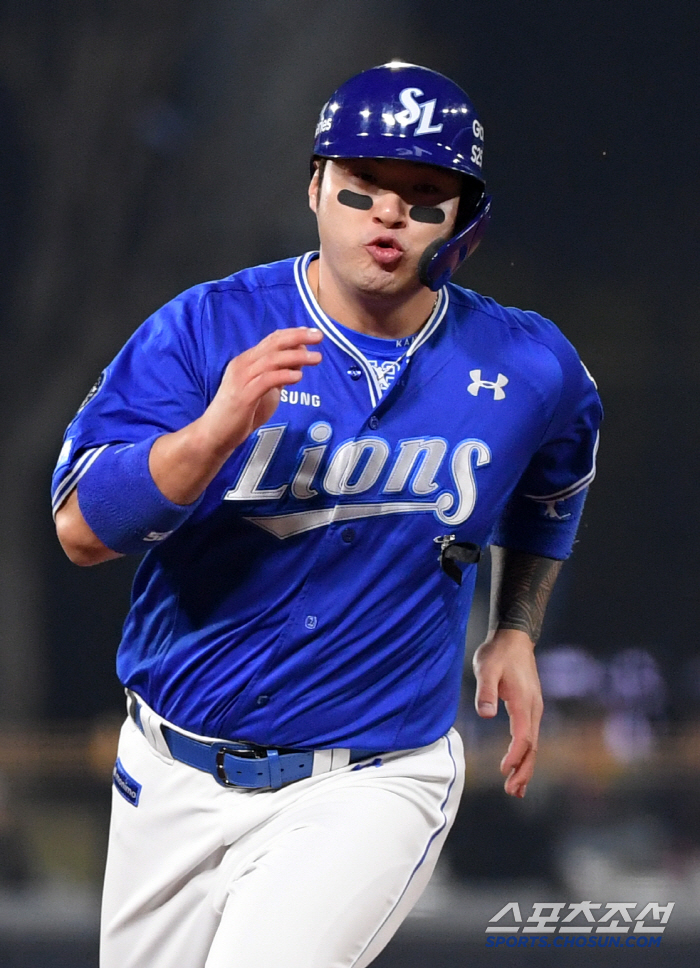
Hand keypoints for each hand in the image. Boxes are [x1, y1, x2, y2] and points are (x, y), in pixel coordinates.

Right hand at [201, 327, 323, 454]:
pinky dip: (283, 375)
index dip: (293, 333)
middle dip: (298, 337)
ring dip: (296, 356)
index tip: (313, 332)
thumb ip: (279, 374)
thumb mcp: (265, 390)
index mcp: (247, 361)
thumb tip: (299, 359)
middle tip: (319, 336)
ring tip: (316, 358)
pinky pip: (266, 380)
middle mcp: (243, 365)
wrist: (215, 434)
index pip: (272, 340)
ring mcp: (241, 379)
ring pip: (271, 360)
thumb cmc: (240, 413)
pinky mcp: (243, 395)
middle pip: (273, 344)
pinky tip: (298, 376)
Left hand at [472, 628, 542, 797]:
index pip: (524, 736)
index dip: (514, 755)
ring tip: (516, 790)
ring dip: (526, 767)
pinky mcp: (531, 708)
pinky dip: (526, 755)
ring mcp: (535, 709)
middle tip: (512, 791)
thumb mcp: (486, 668)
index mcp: (524, 701)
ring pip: (534, 745)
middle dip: (524, 770)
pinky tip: (518, 767)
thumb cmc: (498, 653)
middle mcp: (534, 708)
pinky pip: (531, 737)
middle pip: (533, 747)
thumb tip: (486, 715)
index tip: (503, 770)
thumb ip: (485, 691)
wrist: (514, 638)